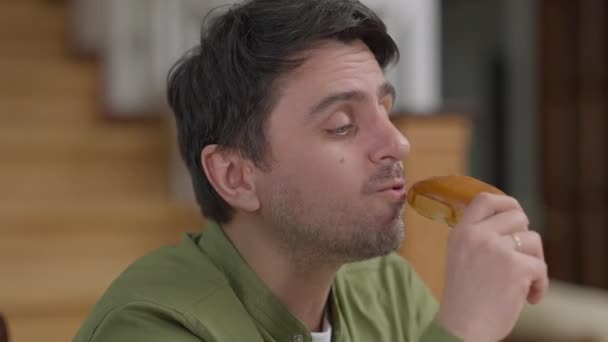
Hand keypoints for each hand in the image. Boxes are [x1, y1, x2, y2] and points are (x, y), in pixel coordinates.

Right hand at [436, 193, 548, 341]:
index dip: (505, 202)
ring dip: (534, 261)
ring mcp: (496, 249)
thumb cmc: (464, 299)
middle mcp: (477, 235)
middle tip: (522, 257)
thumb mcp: (460, 257)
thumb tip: (514, 224)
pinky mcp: (515, 267)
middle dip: (525, 236)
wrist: (461, 328)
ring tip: (524, 282)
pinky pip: (541, 267)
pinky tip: (529, 298)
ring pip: (533, 239)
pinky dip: (540, 285)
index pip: (485, 199)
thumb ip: (479, 238)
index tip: (514, 214)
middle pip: (517, 216)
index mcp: (460, 232)